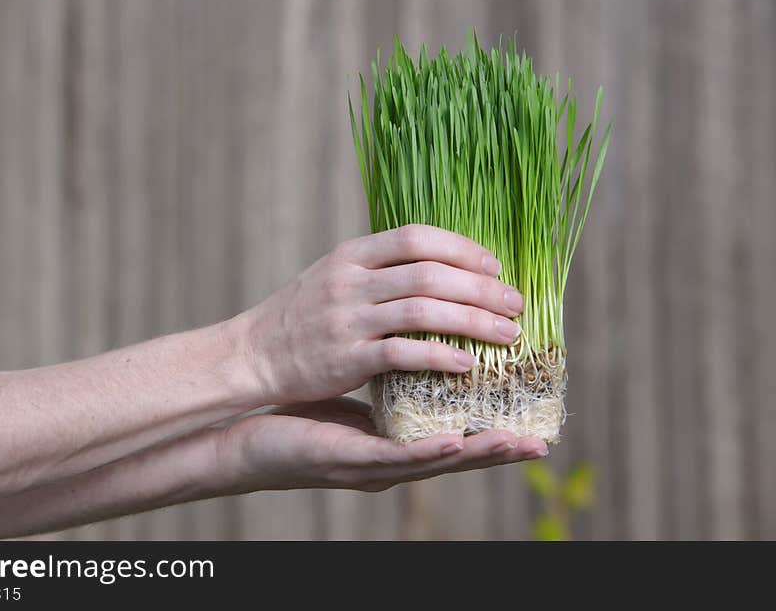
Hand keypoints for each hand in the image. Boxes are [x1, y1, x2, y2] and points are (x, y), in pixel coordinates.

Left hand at [218, 398, 548, 492]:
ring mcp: (374, 463)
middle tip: (543, 441)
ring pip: (435, 460)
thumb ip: (390, 365)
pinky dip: (428, 451)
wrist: (250, 438)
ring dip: (480, 453)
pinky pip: (394, 455)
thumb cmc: (306, 407)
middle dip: (502, 446)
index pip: (458, 433)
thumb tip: (415, 330)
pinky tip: (455, 443)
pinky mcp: (350, 461)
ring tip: (519, 446)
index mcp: (400, 439)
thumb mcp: (357, 383)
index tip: (536, 421)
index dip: (496, 427)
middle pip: (458, 453)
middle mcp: (393, 457)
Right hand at [239, 224, 523, 404]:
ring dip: (473, 321)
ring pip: (424, 311)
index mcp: (351, 254)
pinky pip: (404, 354)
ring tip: (508, 334)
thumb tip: (439, 264)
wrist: (253, 355)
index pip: (417, 236)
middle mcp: (350, 280)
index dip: (462, 248)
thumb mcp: (333, 276)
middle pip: (430, 273)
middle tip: (515, 303)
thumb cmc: (300, 317)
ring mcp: (347, 318)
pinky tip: (468, 364)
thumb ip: (378, 267)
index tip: (494, 265)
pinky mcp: (346, 358)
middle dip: (481, 288)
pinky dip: (441, 357)